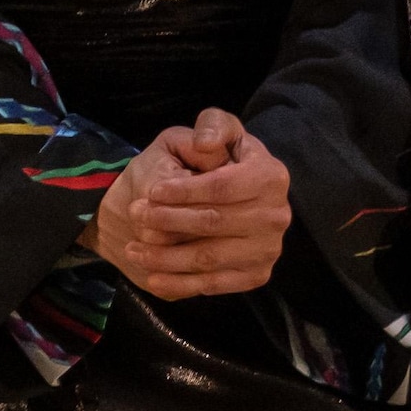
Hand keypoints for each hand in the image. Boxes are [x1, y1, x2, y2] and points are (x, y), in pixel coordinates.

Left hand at [87, 109, 289, 299]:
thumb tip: (206, 144)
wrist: (214, 197)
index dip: (185, 191)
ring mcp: (269, 249)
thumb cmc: (210, 159)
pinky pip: (216, 284)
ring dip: (167, 257)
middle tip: (135, 215)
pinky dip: (181, 284)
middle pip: (213, 223)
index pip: (222, 187)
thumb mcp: (212, 129)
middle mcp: (277, 215)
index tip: (152, 191)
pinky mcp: (256, 275)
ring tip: (133, 249)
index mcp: (271, 176)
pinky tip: (154, 278)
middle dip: (168, 220)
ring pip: (210, 257)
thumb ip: (212, 126)